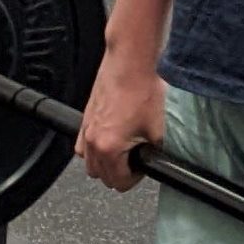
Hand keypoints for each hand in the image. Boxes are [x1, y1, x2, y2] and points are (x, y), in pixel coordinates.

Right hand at [76, 51, 164, 192]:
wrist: (131, 61)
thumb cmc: (143, 89)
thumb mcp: (159, 130)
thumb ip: (155, 154)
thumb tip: (156, 162)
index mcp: (109, 148)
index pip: (119, 182)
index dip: (136, 177)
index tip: (143, 166)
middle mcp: (92, 140)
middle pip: (101, 176)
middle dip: (119, 172)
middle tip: (135, 157)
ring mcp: (86, 127)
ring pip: (89, 161)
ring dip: (105, 161)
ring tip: (123, 149)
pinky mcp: (85, 115)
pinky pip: (83, 144)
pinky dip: (95, 146)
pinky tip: (111, 135)